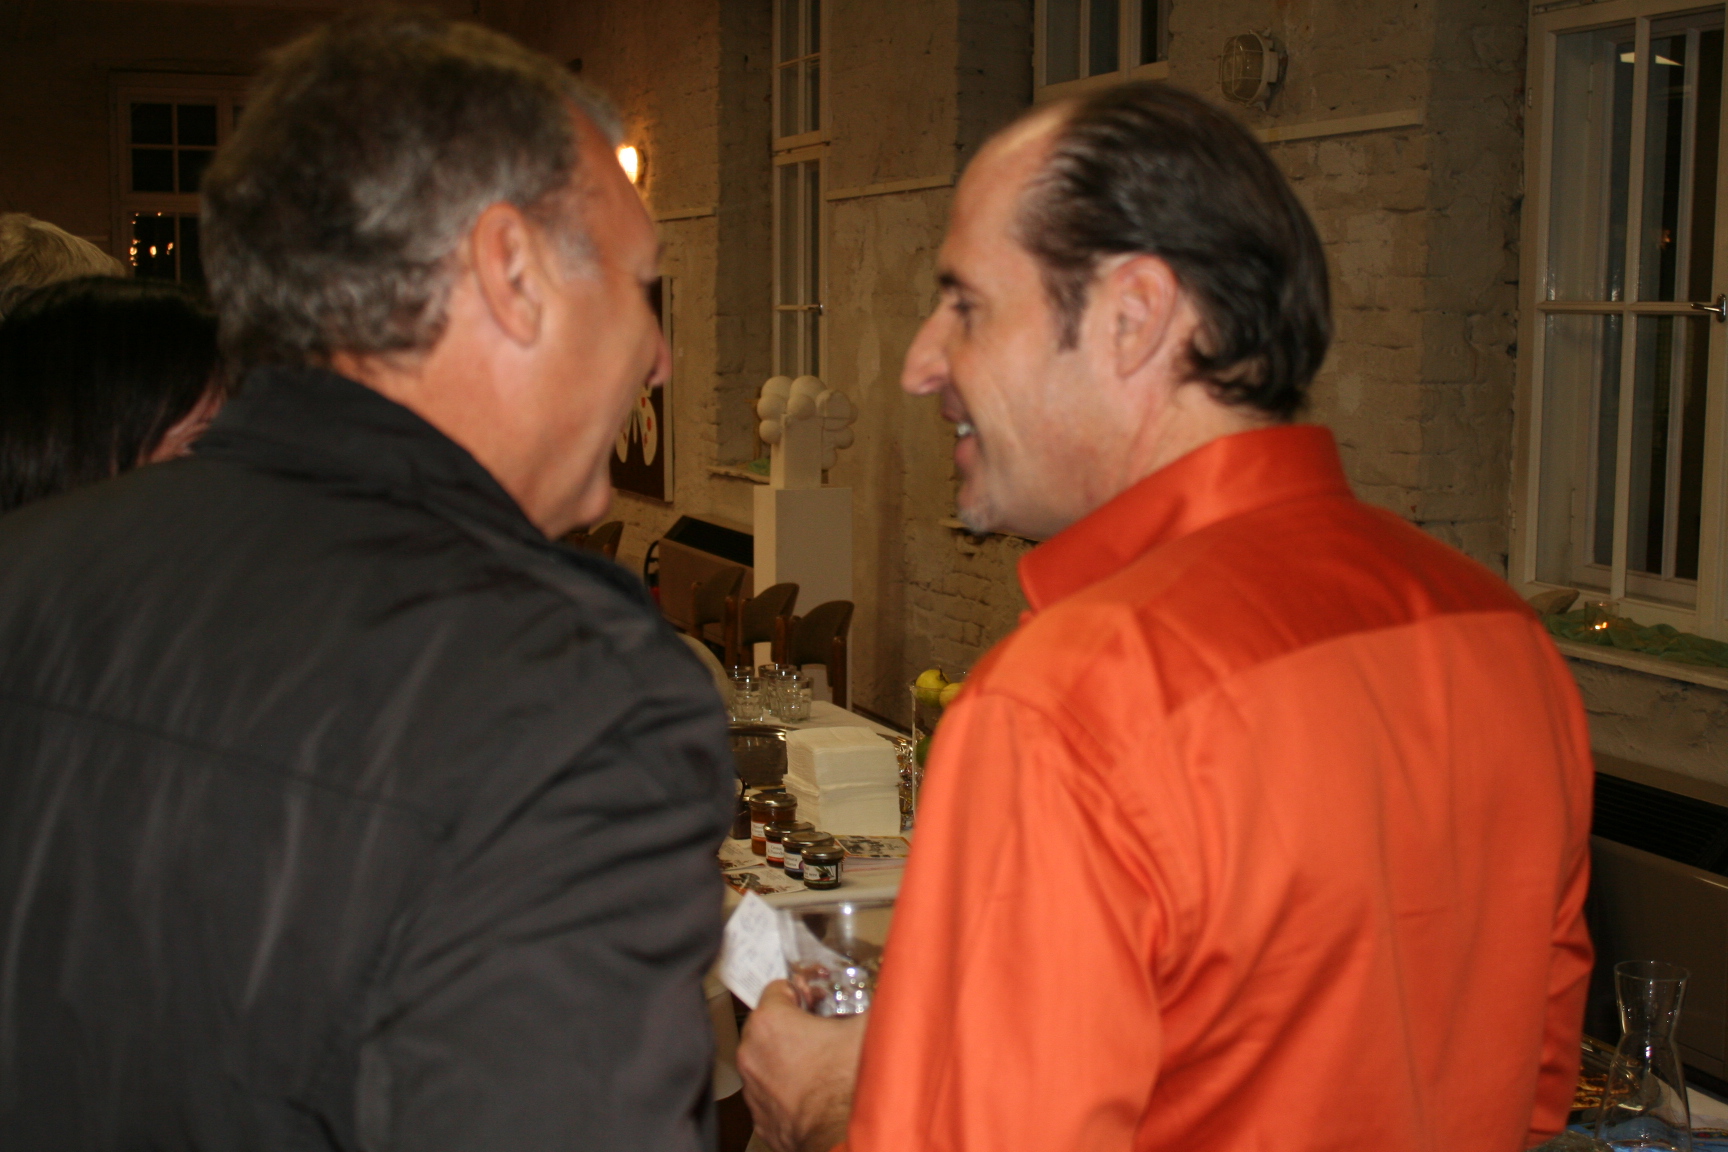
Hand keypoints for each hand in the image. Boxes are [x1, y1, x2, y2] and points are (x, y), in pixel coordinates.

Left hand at [737, 980, 866, 1151]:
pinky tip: (816, 1090)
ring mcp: (754, 1089)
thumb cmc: (849, 1087)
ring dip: (790, 1058)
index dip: (803, 991)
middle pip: (770, 1024)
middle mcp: (752, 1053)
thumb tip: (888, 994)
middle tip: (823, 1029)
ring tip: (823, 1062)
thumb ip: (872, 1003)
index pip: (779, 988)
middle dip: (795, 1024)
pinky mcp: (761, 1117)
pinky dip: (788, 1089)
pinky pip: (772, 1092)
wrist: (845, 1138)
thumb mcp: (868, 1027)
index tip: (817, 999)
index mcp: (770, 1022)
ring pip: (769, 1060)